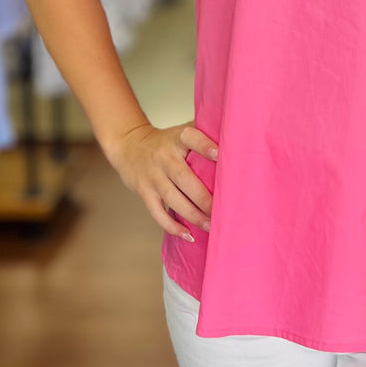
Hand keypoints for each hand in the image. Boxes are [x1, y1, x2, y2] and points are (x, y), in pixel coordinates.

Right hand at [104, 119, 218, 241]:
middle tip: (222, 211)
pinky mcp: (145, 192)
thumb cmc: (164, 142)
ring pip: (173, 199)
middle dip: (204, 198)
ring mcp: (153, 176)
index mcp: (177, 138)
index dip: (205, 146)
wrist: (128, 145)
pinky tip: (188, 235)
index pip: (191, 138)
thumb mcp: (180, 131)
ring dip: (193, 215)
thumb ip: (204, 133)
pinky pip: (157, 212)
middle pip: (184, 178)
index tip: (220, 154)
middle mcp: (164, 157)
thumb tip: (237, 137)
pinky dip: (172, 226)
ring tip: (210, 226)